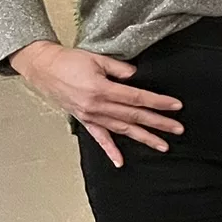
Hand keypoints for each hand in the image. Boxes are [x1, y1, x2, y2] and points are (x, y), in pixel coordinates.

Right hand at [8, 40, 183, 168]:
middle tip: (178, 129)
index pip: (137, 98)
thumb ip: (120, 69)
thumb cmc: (68, 61)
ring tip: (162, 145)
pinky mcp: (84, 120)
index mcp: (102, 89)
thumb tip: (137, 77)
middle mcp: (97, 106)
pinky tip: (120, 162)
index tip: (175, 106)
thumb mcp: (97, 59)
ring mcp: (90, 115)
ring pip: (122, 129)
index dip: (158, 102)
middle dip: (158, 123)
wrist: (43, 68)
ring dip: (143, 137)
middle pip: (134, 116)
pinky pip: (99, 138)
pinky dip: (110, 150)